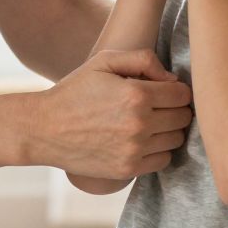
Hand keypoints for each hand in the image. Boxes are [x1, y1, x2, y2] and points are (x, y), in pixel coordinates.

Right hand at [32, 48, 191, 179]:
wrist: (44, 129)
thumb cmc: (74, 91)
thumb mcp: (104, 61)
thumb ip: (143, 59)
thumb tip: (172, 79)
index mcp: (137, 94)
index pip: (183, 95)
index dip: (177, 90)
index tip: (165, 91)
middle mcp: (140, 124)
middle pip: (183, 118)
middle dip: (175, 109)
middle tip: (158, 106)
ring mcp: (134, 149)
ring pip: (176, 140)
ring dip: (168, 130)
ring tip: (150, 123)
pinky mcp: (128, 168)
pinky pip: (164, 160)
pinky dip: (158, 150)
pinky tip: (143, 141)